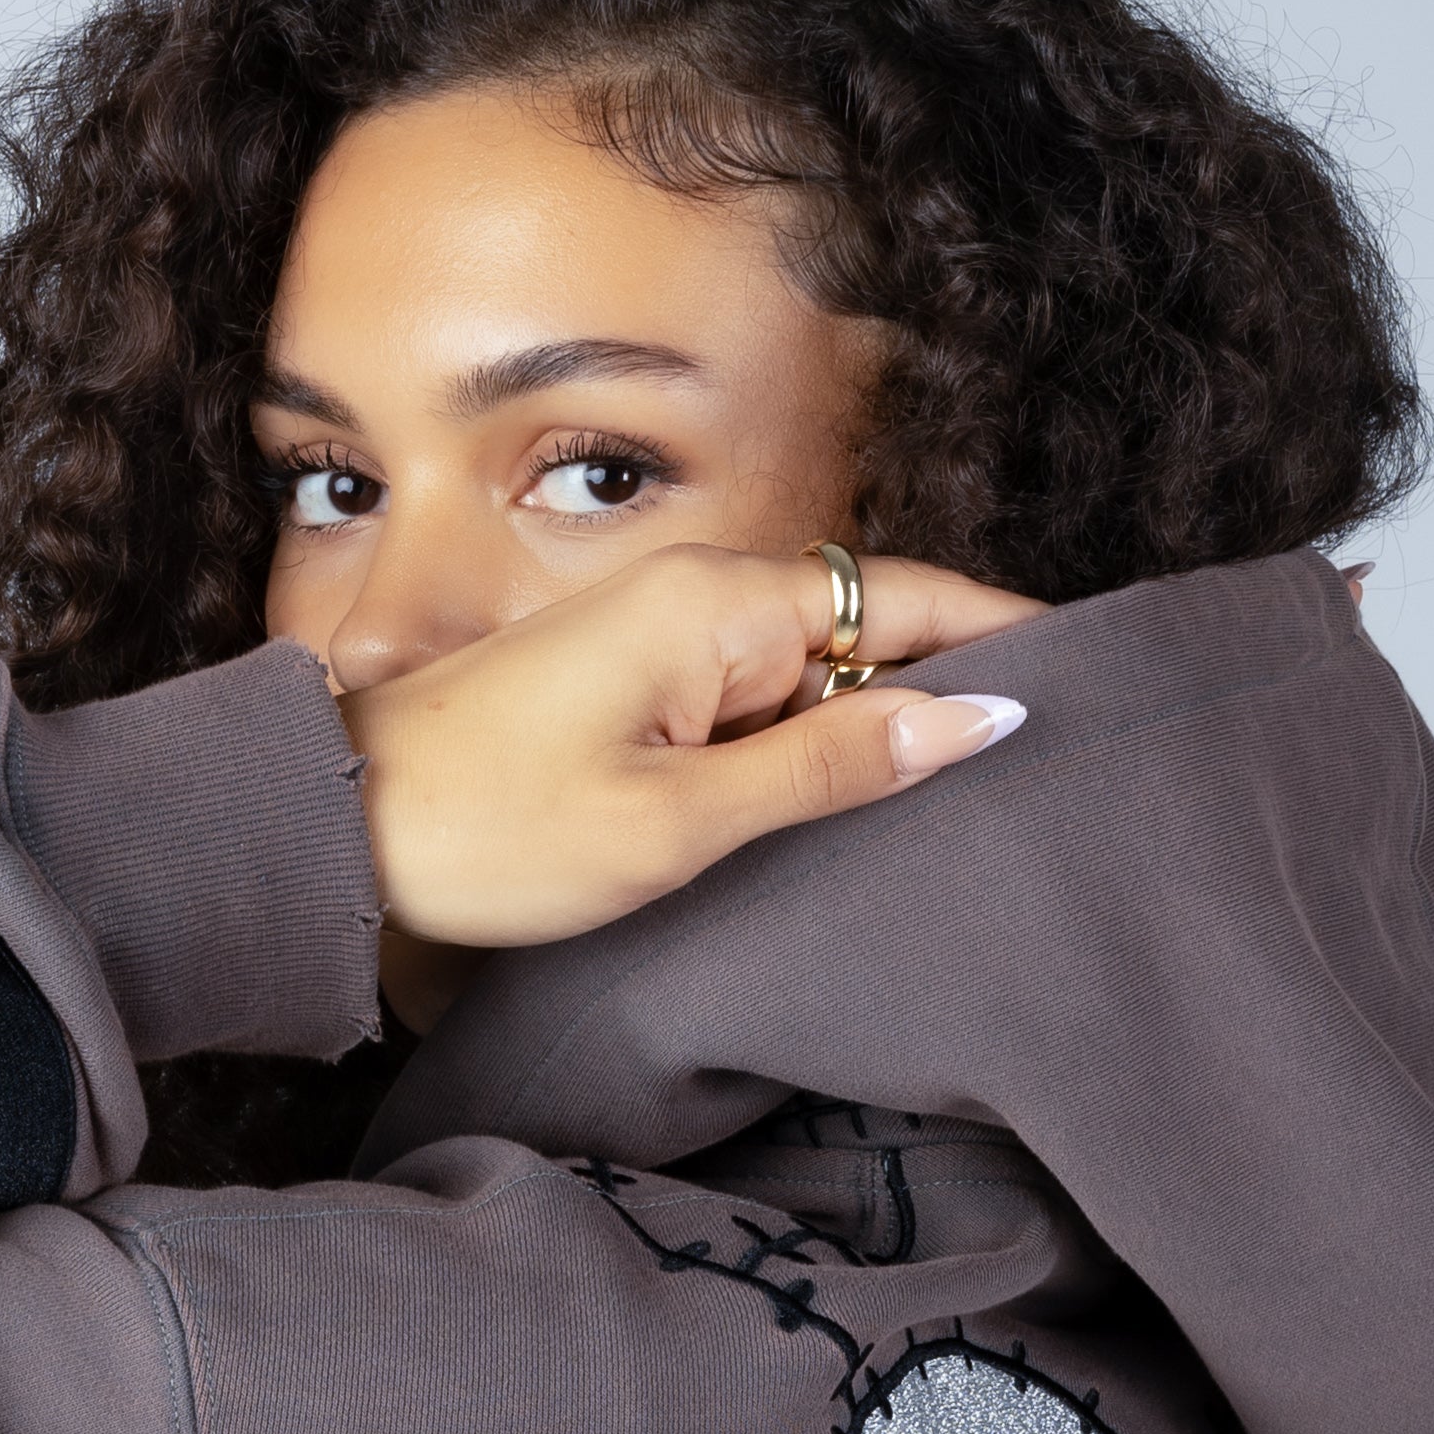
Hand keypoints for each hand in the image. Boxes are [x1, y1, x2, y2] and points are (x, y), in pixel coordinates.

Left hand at [342, 547, 1040, 980]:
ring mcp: (663, 640)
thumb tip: (977, 718)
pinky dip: (813, 748)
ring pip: (816, 673)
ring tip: (975, 804)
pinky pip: (758, 701)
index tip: (1101, 668)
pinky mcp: (635, 687)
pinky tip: (854, 809)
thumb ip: (834, 764)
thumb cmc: (489, 831)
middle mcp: (697, 597)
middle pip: (870, 631)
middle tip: (1055, 767)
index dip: (1005, 634)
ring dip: (882, 729)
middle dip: (955, 690)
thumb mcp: (682, 819)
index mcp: (717, 605)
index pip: (906, 598)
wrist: (332, 835)